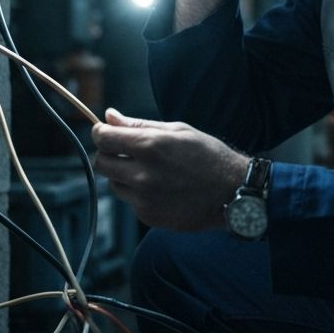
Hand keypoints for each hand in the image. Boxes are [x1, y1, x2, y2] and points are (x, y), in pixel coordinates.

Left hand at [91, 108, 247, 230]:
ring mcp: (144, 199)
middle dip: (109, 154)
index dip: (101, 132)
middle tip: (126, 150)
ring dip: (123, 174)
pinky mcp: (148, 216)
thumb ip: (139, 125)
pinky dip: (138, 192)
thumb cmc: (209, 156)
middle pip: (101, 163)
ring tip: (150, 169)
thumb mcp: (178, 130)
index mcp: (150, 146)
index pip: (103, 138)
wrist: (232, 192)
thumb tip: (110, 116)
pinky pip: (130, 201)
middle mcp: (142, 174)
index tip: (106, 131)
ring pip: (114, 183)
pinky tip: (161, 187)